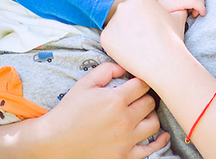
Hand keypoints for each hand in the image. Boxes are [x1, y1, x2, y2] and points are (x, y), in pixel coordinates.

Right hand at [47, 62, 169, 158]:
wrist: (54, 142)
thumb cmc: (68, 111)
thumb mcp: (84, 84)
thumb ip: (106, 70)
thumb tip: (124, 66)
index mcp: (116, 99)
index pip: (143, 84)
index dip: (141, 80)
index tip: (137, 82)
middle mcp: (124, 120)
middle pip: (151, 103)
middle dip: (146, 97)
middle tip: (139, 96)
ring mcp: (125, 140)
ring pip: (154, 123)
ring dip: (151, 116)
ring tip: (143, 113)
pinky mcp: (124, 156)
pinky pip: (150, 150)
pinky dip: (159, 141)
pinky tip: (162, 135)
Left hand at [102, 0, 188, 85]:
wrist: (165, 64)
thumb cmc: (173, 42)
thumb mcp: (176, 17)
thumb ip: (169, 6)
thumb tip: (172, 5)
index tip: (140, 5)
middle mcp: (125, 5)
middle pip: (125, 6)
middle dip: (130, 15)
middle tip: (141, 31)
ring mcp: (114, 21)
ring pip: (116, 22)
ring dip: (123, 29)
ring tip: (138, 44)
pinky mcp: (105, 37)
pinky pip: (109, 36)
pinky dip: (117, 43)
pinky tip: (130, 51)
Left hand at [154, 0, 205, 17]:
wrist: (151, 0)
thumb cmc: (160, 10)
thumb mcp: (170, 16)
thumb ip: (182, 14)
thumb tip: (191, 12)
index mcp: (177, 0)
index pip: (196, 2)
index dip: (202, 9)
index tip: (202, 14)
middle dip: (201, 4)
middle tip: (195, 12)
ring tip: (194, 6)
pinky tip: (191, 0)